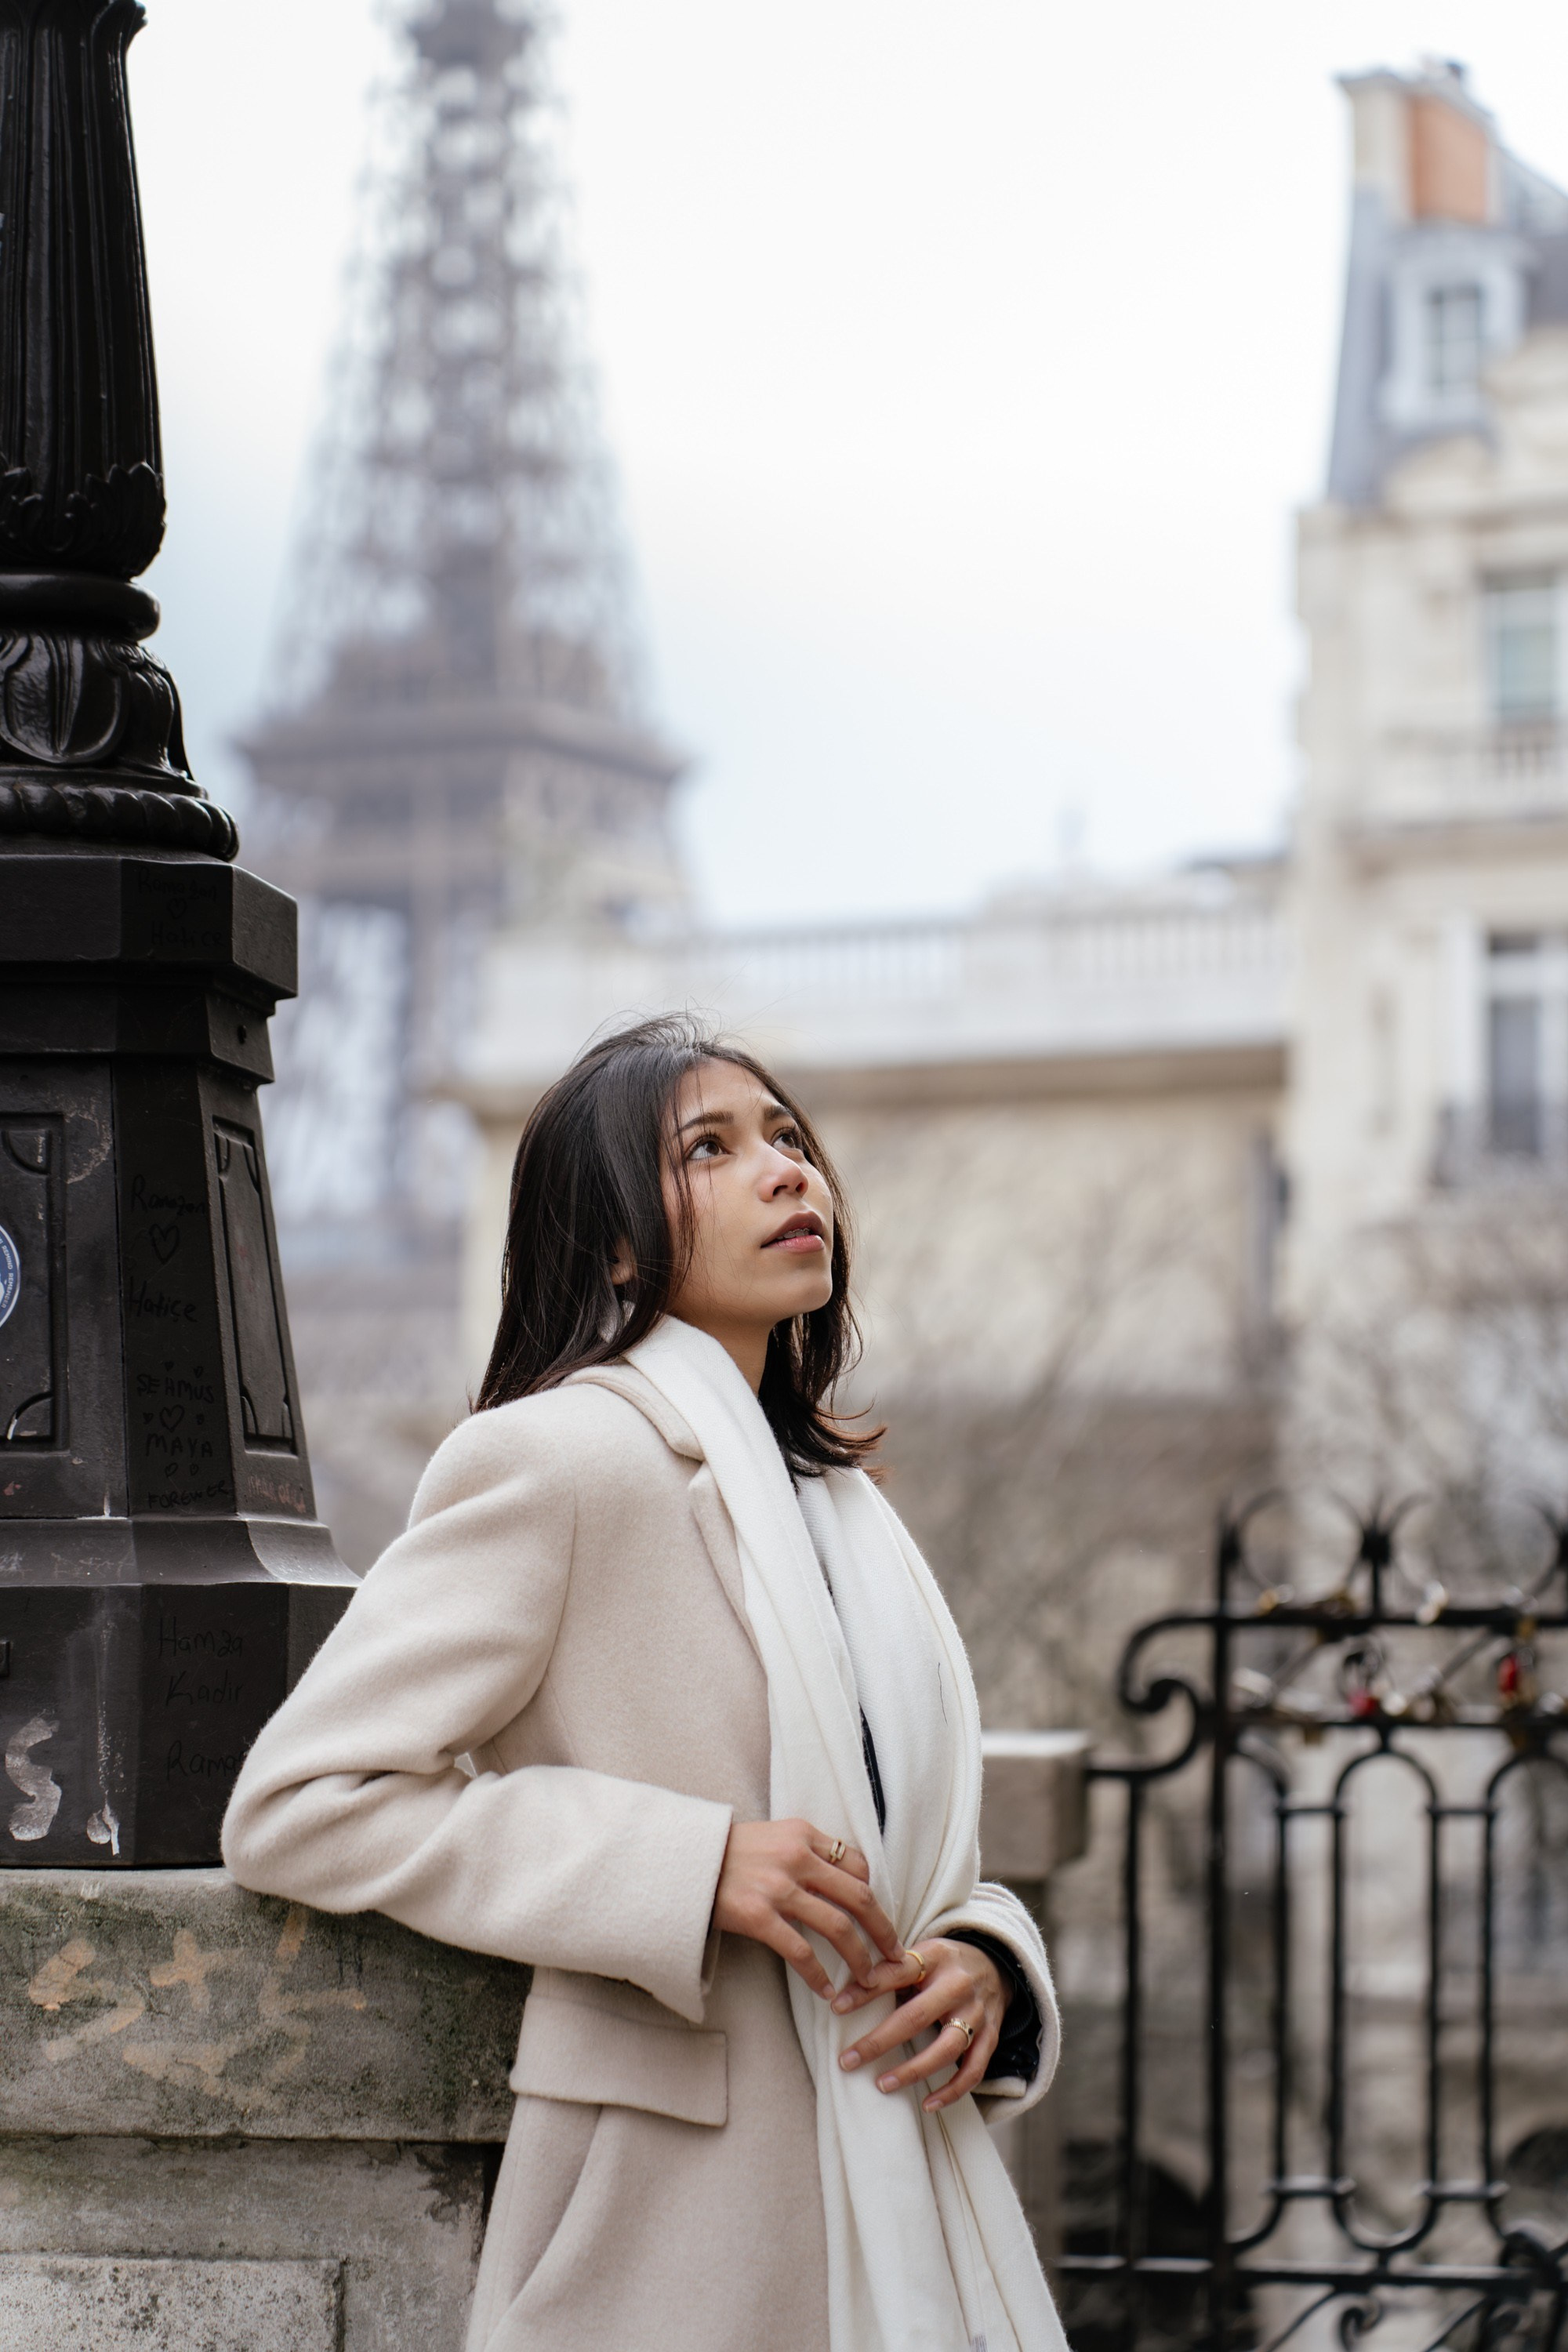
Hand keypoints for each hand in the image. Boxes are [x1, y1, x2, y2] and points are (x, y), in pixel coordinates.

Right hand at [713, 1819, 905, 2000]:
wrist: (683, 1861)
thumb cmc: (729, 1852)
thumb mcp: (773, 1836)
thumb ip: (805, 1851)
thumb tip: (839, 1879)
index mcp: (803, 1834)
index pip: (857, 1863)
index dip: (874, 1892)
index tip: (877, 1915)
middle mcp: (796, 1858)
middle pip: (858, 1896)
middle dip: (883, 1929)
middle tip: (895, 1953)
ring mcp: (778, 1888)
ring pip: (837, 1927)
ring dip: (859, 1957)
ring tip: (869, 1978)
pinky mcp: (758, 1916)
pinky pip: (801, 1951)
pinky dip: (818, 1974)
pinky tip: (826, 1989)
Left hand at [833, 1936, 1006, 2112]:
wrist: (996, 1965)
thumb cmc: (945, 1963)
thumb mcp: (921, 1954)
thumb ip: (892, 1971)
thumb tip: (846, 1993)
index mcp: (936, 1958)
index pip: (896, 1972)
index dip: (865, 1990)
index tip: (836, 2007)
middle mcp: (958, 1986)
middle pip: (916, 2017)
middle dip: (879, 2042)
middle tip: (848, 2060)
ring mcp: (977, 2014)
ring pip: (946, 2049)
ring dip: (912, 2071)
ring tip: (882, 2085)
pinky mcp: (990, 2037)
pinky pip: (973, 2070)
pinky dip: (952, 2091)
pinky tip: (928, 2104)